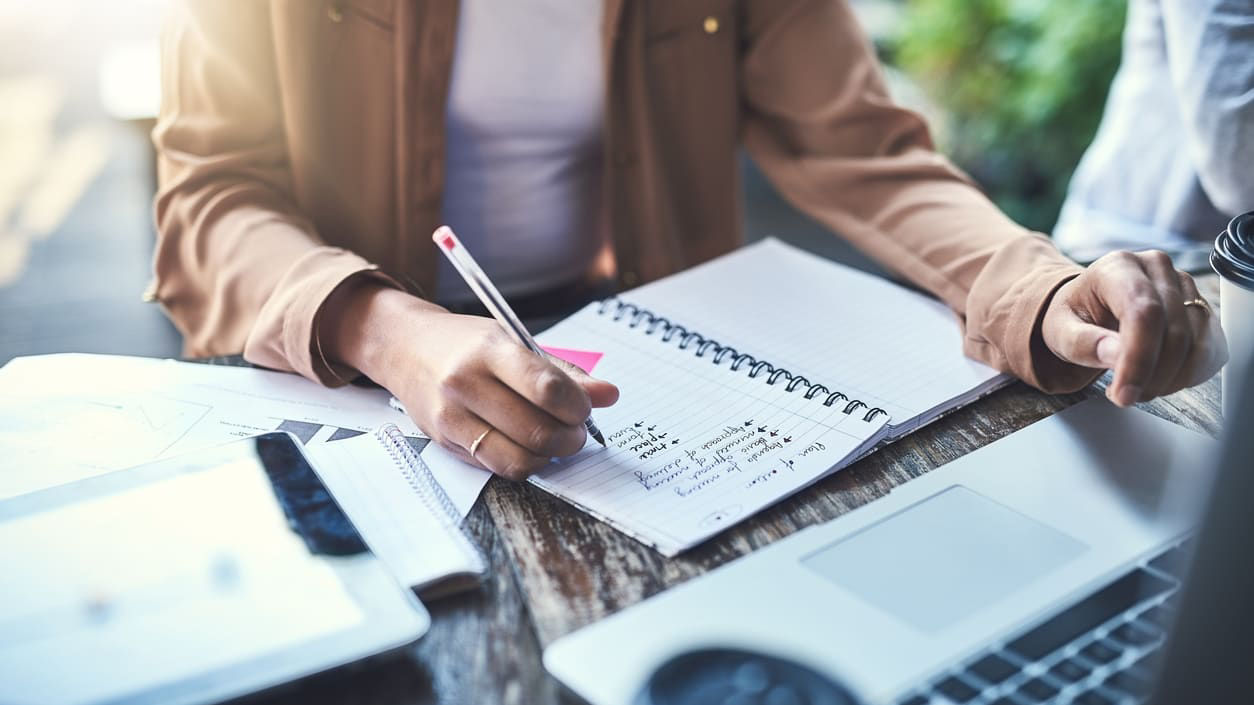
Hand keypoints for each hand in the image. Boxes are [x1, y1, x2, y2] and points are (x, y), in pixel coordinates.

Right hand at [325, 284, 618, 478]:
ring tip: (555, 441)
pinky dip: (523, 462)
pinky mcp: (445, 441)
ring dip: (549, 457)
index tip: (585, 409)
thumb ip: (562, 372)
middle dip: (570, 438)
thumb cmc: (466, 343)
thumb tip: (608, 395)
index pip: (546, 388)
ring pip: (519, 458)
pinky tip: (527, 446)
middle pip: (537, 430)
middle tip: (576, 430)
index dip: (578, 406)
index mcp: (490, 350)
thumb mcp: (512, 341)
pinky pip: (497, 467)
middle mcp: (466, 383)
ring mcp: (452, 416)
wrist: (404, 348)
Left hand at [1041, 250, 1227, 406]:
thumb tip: (1115, 354)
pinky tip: (1160, 380)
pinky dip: (1187, 372)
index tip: (1124, 393)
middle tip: (1125, 395)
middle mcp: (1156, 269)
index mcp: (1118, 267)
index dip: (1139, 359)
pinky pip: (1208, 345)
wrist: (1087, 306)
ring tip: (1138, 386)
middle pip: (1173, 330)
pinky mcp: (1198, 304)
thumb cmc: (1072, 316)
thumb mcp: (1059, 331)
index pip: (1144, 312)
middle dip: (1152, 375)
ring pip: (1196, 340)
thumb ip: (1083, 343)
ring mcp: (1182, 284)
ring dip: (1170, 377)